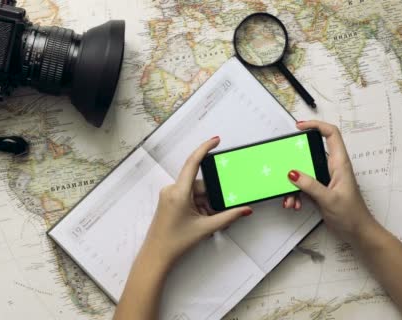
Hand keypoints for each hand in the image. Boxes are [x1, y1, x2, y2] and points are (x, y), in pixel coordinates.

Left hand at [140, 137, 252, 267]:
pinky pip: (189, 198)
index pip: (193, 162)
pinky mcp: (169, 201)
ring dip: (206, 205)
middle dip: (212, 198)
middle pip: (200, 185)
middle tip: (217, 214)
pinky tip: (200, 221)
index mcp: (179, 192)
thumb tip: (245, 209)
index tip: (216, 140)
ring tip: (207, 223)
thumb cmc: (175, 242)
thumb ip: (229, 217)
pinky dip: (198, 207)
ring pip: (196, 193)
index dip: (205, 148)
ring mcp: (169, 195)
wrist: (156, 255)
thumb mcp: (206, 228)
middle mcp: (172, 190)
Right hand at [285, 120, 377, 242]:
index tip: (299, 126)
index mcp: (340, 164)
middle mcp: (332, 168)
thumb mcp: (329, 199)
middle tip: (283, 162)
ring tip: (290, 198)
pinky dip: (295, 194)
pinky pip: (302, 186)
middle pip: (311, 153)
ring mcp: (324, 179)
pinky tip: (294, 204)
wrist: (357, 233)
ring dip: (293, 184)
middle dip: (295, 161)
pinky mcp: (319, 190)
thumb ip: (310, 185)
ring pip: (303, 172)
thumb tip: (292, 172)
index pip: (331, 134)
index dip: (316, 125)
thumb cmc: (352, 215)